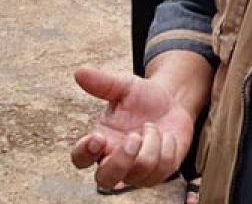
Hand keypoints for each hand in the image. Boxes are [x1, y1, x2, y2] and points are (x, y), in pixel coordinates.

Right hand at [70, 67, 194, 190]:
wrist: (172, 101)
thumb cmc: (142, 97)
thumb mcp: (124, 86)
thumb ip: (102, 82)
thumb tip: (80, 72)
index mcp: (100, 141)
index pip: (81, 159)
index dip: (84, 153)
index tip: (97, 138)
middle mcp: (115, 160)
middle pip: (106, 179)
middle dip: (121, 161)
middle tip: (133, 137)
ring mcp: (137, 171)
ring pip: (140, 171)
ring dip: (152, 143)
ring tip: (152, 126)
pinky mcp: (159, 173)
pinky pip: (163, 167)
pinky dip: (168, 146)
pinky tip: (166, 136)